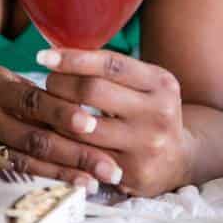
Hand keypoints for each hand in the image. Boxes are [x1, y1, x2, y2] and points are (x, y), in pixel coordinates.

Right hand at [0, 65, 121, 193]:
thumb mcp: (10, 80)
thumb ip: (41, 95)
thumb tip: (87, 110)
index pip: (33, 102)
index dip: (62, 113)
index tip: (92, 124)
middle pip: (34, 139)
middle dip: (76, 155)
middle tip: (109, 167)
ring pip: (26, 163)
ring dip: (64, 175)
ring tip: (95, 184)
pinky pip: (14, 176)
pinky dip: (44, 182)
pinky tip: (69, 189)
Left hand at [37, 49, 191, 198]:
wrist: (178, 158)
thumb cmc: (149, 113)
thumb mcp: (146, 85)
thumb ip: (114, 71)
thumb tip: (62, 50)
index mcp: (161, 83)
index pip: (111, 64)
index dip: (74, 58)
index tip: (44, 56)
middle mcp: (158, 112)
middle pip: (93, 91)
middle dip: (60, 84)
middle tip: (47, 83)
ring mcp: (146, 144)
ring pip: (82, 127)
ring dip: (55, 116)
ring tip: (47, 108)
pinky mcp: (133, 171)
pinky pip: (84, 156)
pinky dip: (63, 143)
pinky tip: (54, 135)